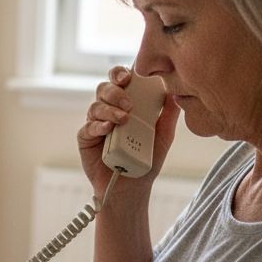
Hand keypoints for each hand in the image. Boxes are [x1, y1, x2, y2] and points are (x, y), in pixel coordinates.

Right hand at [76, 65, 178, 192]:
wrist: (133, 187)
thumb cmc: (147, 159)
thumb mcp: (164, 135)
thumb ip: (168, 114)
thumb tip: (175, 91)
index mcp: (126, 104)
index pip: (121, 81)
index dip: (121, 73)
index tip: (129, 75)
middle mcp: (109, 110)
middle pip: (104, 88)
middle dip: (115, 90)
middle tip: (129, 102)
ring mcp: (96, 124)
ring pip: (95, 105)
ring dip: (109, 109)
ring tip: (124, 119)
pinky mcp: (86, 139)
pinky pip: (87, 127)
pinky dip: (98, 125)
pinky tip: (109, 128)